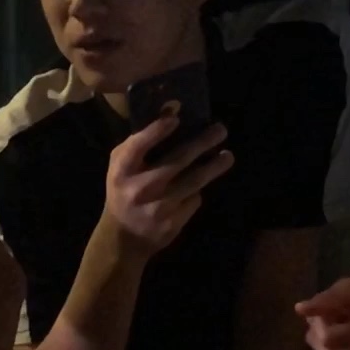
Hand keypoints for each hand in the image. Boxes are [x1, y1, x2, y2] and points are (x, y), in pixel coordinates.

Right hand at [102, 116, 232, 257]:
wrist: (124, 238)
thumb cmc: (124, 191)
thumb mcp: (121, 166)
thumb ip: (140, 142)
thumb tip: (172, 111)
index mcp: (122, 171)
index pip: (139, 146)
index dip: (157, 131)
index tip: (176, 118)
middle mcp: (140, 188)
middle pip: (177, 160)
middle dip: (202, 143)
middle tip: (221, 130)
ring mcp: (158, 207)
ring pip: (194, 181)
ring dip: (214, 167)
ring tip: (228, 156)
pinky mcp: (173, 222)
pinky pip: (194, 199)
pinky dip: (198, 190)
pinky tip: (200, 184)